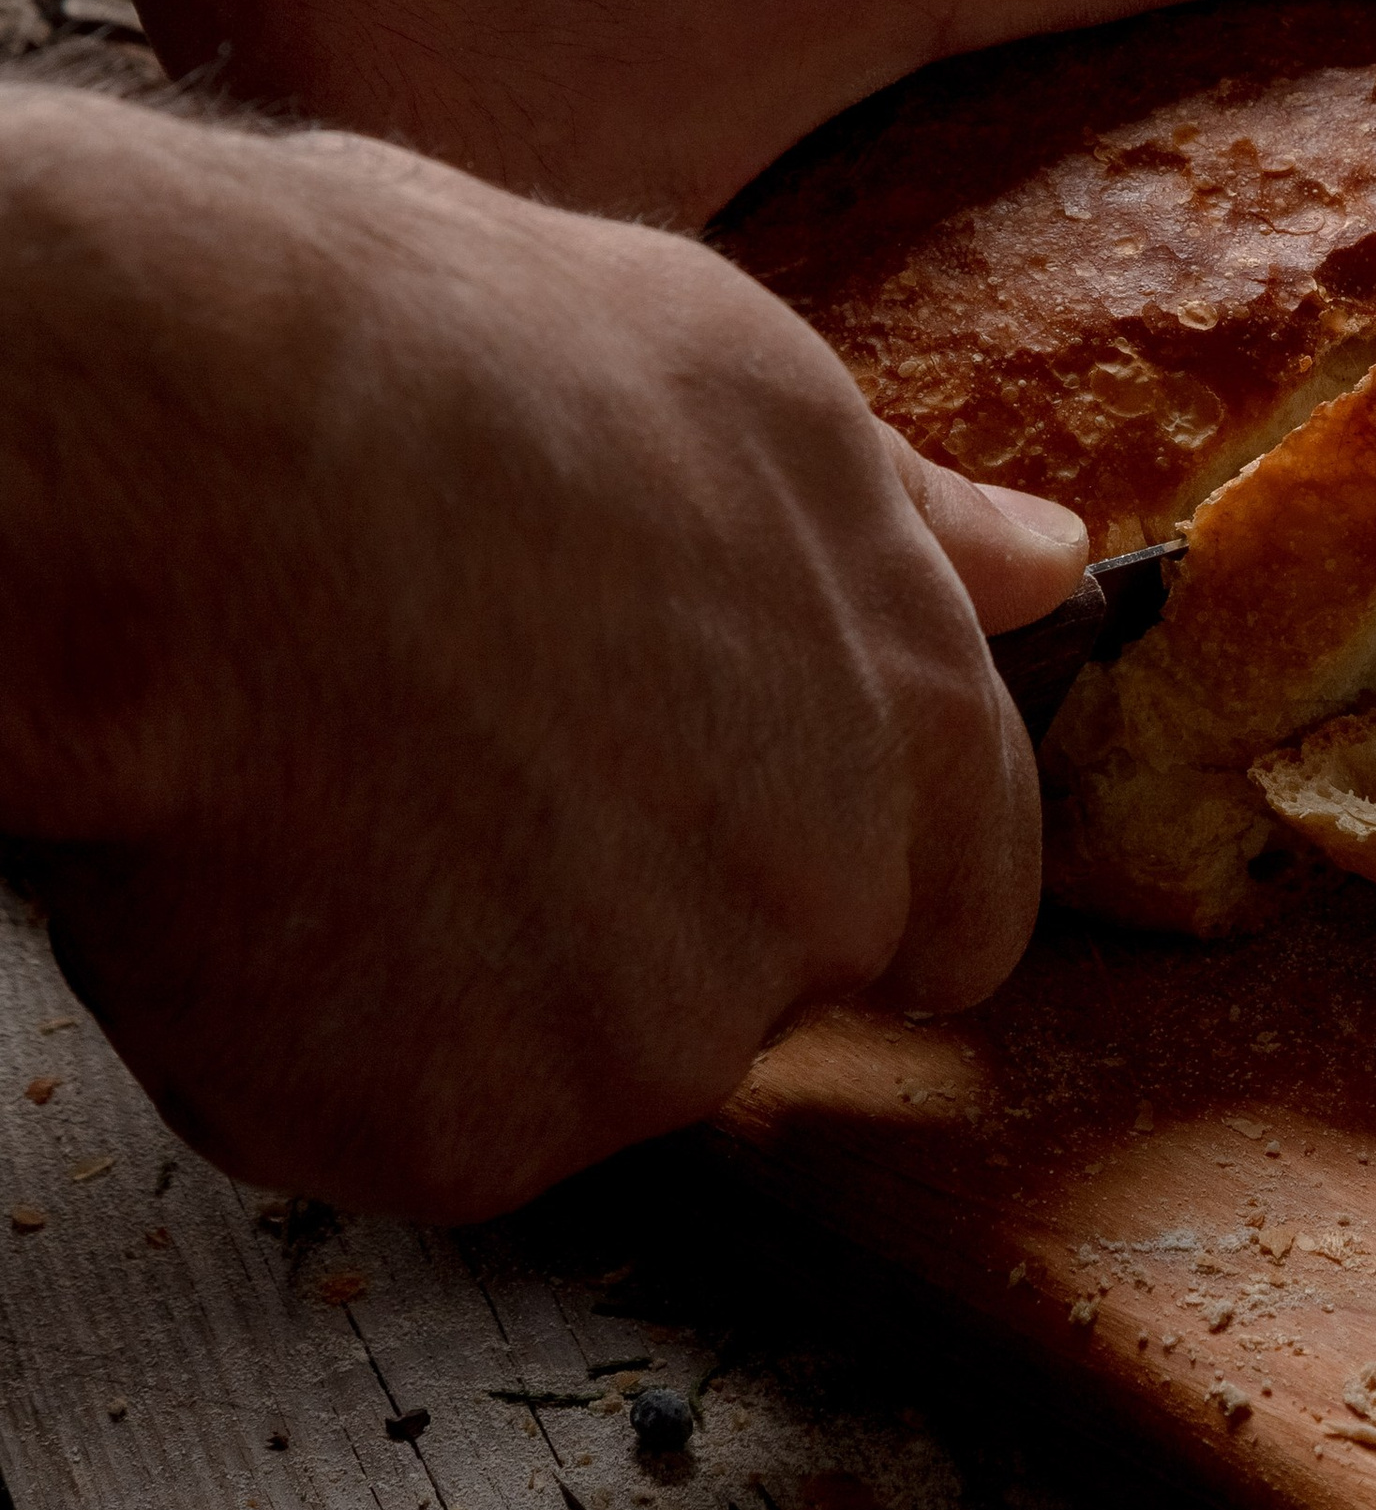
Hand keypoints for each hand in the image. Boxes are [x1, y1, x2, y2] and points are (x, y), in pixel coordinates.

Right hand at [0, 89, 1085, 1218]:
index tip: (711, 818)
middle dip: (635, 912)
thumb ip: (907, 522)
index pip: (964, 907)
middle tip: (472, 756)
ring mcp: (646, 1039)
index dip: (835, 866)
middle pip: (755, 988)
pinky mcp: (468, 1137)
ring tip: (356, 785)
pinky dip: (328, 1042)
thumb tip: (1045, 563)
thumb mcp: (732, 377)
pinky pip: (402, 1123)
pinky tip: (270, 877)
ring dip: (472, 977)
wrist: (196, 473)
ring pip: (569, 1065)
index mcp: (907, 726)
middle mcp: (816, 903)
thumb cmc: (443, 373)